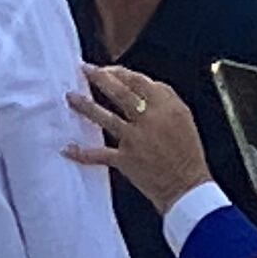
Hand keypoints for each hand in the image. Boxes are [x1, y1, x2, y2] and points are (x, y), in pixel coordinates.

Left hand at [65, 65, 213, 207]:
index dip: (118, 72)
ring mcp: (135, 140)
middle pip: (119, 92)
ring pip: (105, 117)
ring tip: (70, 96)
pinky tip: (67, 148)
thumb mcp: (183, 117)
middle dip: (99, 78)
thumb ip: (163, 99)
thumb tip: (140, 86)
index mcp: (166, 106)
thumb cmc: (188, 154)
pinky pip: (100, 154)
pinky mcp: (126, 160)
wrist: (189, 188)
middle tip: (84, 69)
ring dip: (85, 106)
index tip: (106, 69)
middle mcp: (149, 119)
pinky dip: (82, 152)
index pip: (137, 80)